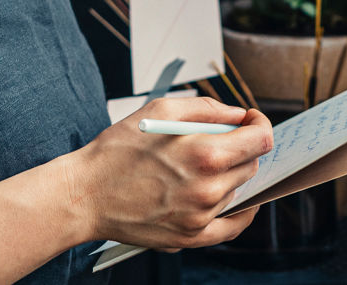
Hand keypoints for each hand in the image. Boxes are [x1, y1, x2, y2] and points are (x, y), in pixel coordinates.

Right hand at [61, 97, 272, 250]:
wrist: (85, 195)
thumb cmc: (117, 150)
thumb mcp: (160, 111)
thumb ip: (207, 109)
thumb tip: (237, 115)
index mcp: (206, 154)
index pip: (261, 140)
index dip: (259, 124)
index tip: (250, 120)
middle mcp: (209, 189)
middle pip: (251, 164)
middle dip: (241, 147)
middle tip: (221, 139)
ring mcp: (201, 217)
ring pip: (238, 190)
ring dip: (230, 175)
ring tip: (201, 165)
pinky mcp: (191, 237)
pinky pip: (232, 227)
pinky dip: (240, 211)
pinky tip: (236, 199)